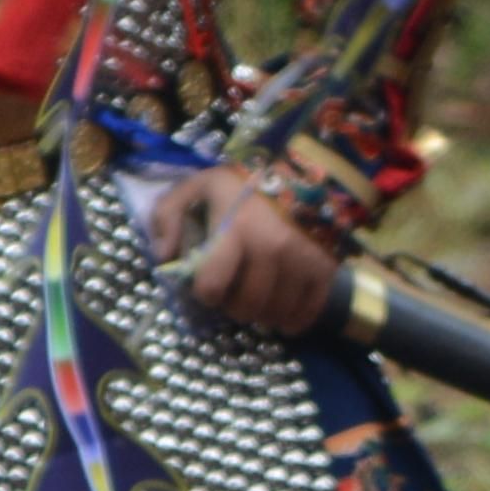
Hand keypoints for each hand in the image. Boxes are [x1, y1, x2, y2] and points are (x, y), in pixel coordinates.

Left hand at [157, 164, 342, 336]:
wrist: (304, 170)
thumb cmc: (243, 183)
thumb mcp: (198, 186)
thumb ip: (169, 214)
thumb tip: (164, 257)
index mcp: (236, 228)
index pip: (213, 286)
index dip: (205, 292)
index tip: (208, 283)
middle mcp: (271, 248)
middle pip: (246, 306)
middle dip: (233, 306)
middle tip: (233, 294)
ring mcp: (302, 260)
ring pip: (275, 313)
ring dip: (260, 314)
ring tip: (256, 298)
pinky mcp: (325, 268)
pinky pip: (307, 312)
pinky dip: (292, 320)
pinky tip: (282, 311)